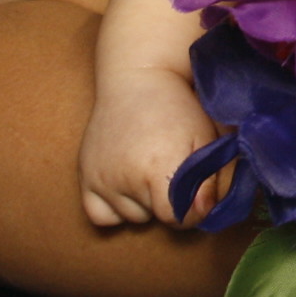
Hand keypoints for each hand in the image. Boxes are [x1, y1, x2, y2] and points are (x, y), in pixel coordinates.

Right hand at [76, 67, 223, 228]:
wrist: (138, 78)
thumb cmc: (179, 108)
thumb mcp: (207, 141)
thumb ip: (210, 183)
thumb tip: (201, 214)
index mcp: (158, 169)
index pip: (177, 218)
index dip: (193, 208)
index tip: (197, 192)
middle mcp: (125, 177)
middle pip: (155, 217)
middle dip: (169, 201)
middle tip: (172, 168)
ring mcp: (101, 177)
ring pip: (130, 217)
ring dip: (144, 203)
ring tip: (149, 169)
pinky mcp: (85, 174)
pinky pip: (99, 216)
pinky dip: (115, 208)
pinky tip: (127, 186)